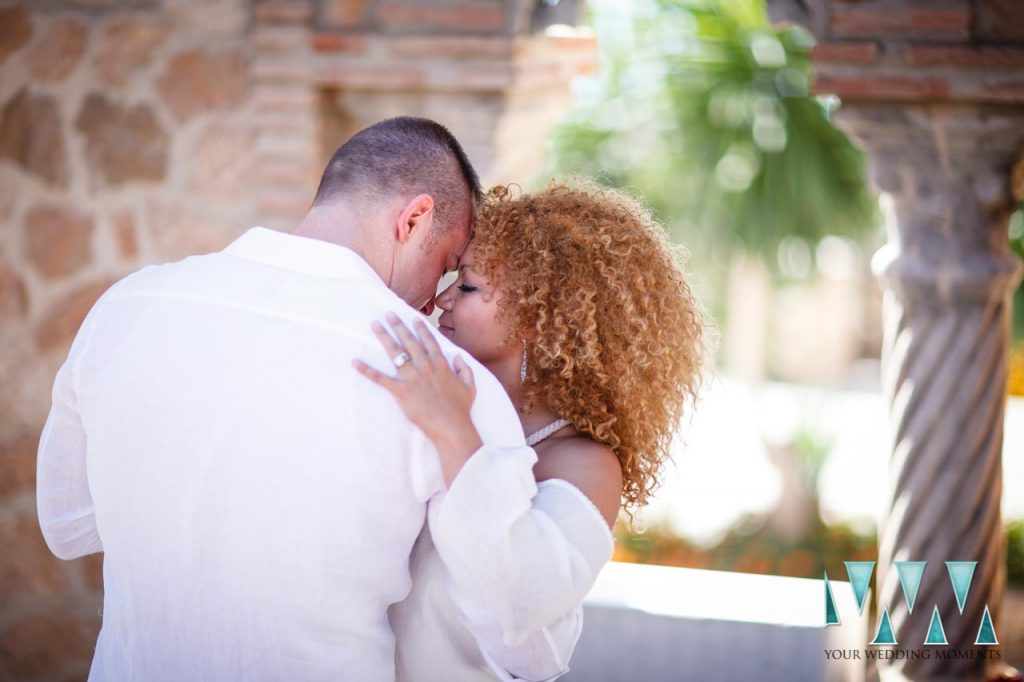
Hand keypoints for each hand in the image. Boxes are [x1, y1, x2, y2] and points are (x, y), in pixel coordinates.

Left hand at [353, 313, 482, 486]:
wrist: (451, 426)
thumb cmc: (460, 409)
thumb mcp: (469, 386)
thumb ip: (465, 368)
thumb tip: (457, 356)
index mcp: (440, 364)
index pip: (429, 341)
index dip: (421, 328)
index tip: (414, 318)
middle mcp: (425, 366)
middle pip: (409, 341)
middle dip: (398, 325)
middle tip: (388, 314)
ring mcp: (412, 377)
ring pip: (395, 352)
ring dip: (384, 337)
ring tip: (375, 325)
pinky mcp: (401, 391)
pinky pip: (380, 378)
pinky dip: (366, 370)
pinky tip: (355, 362)